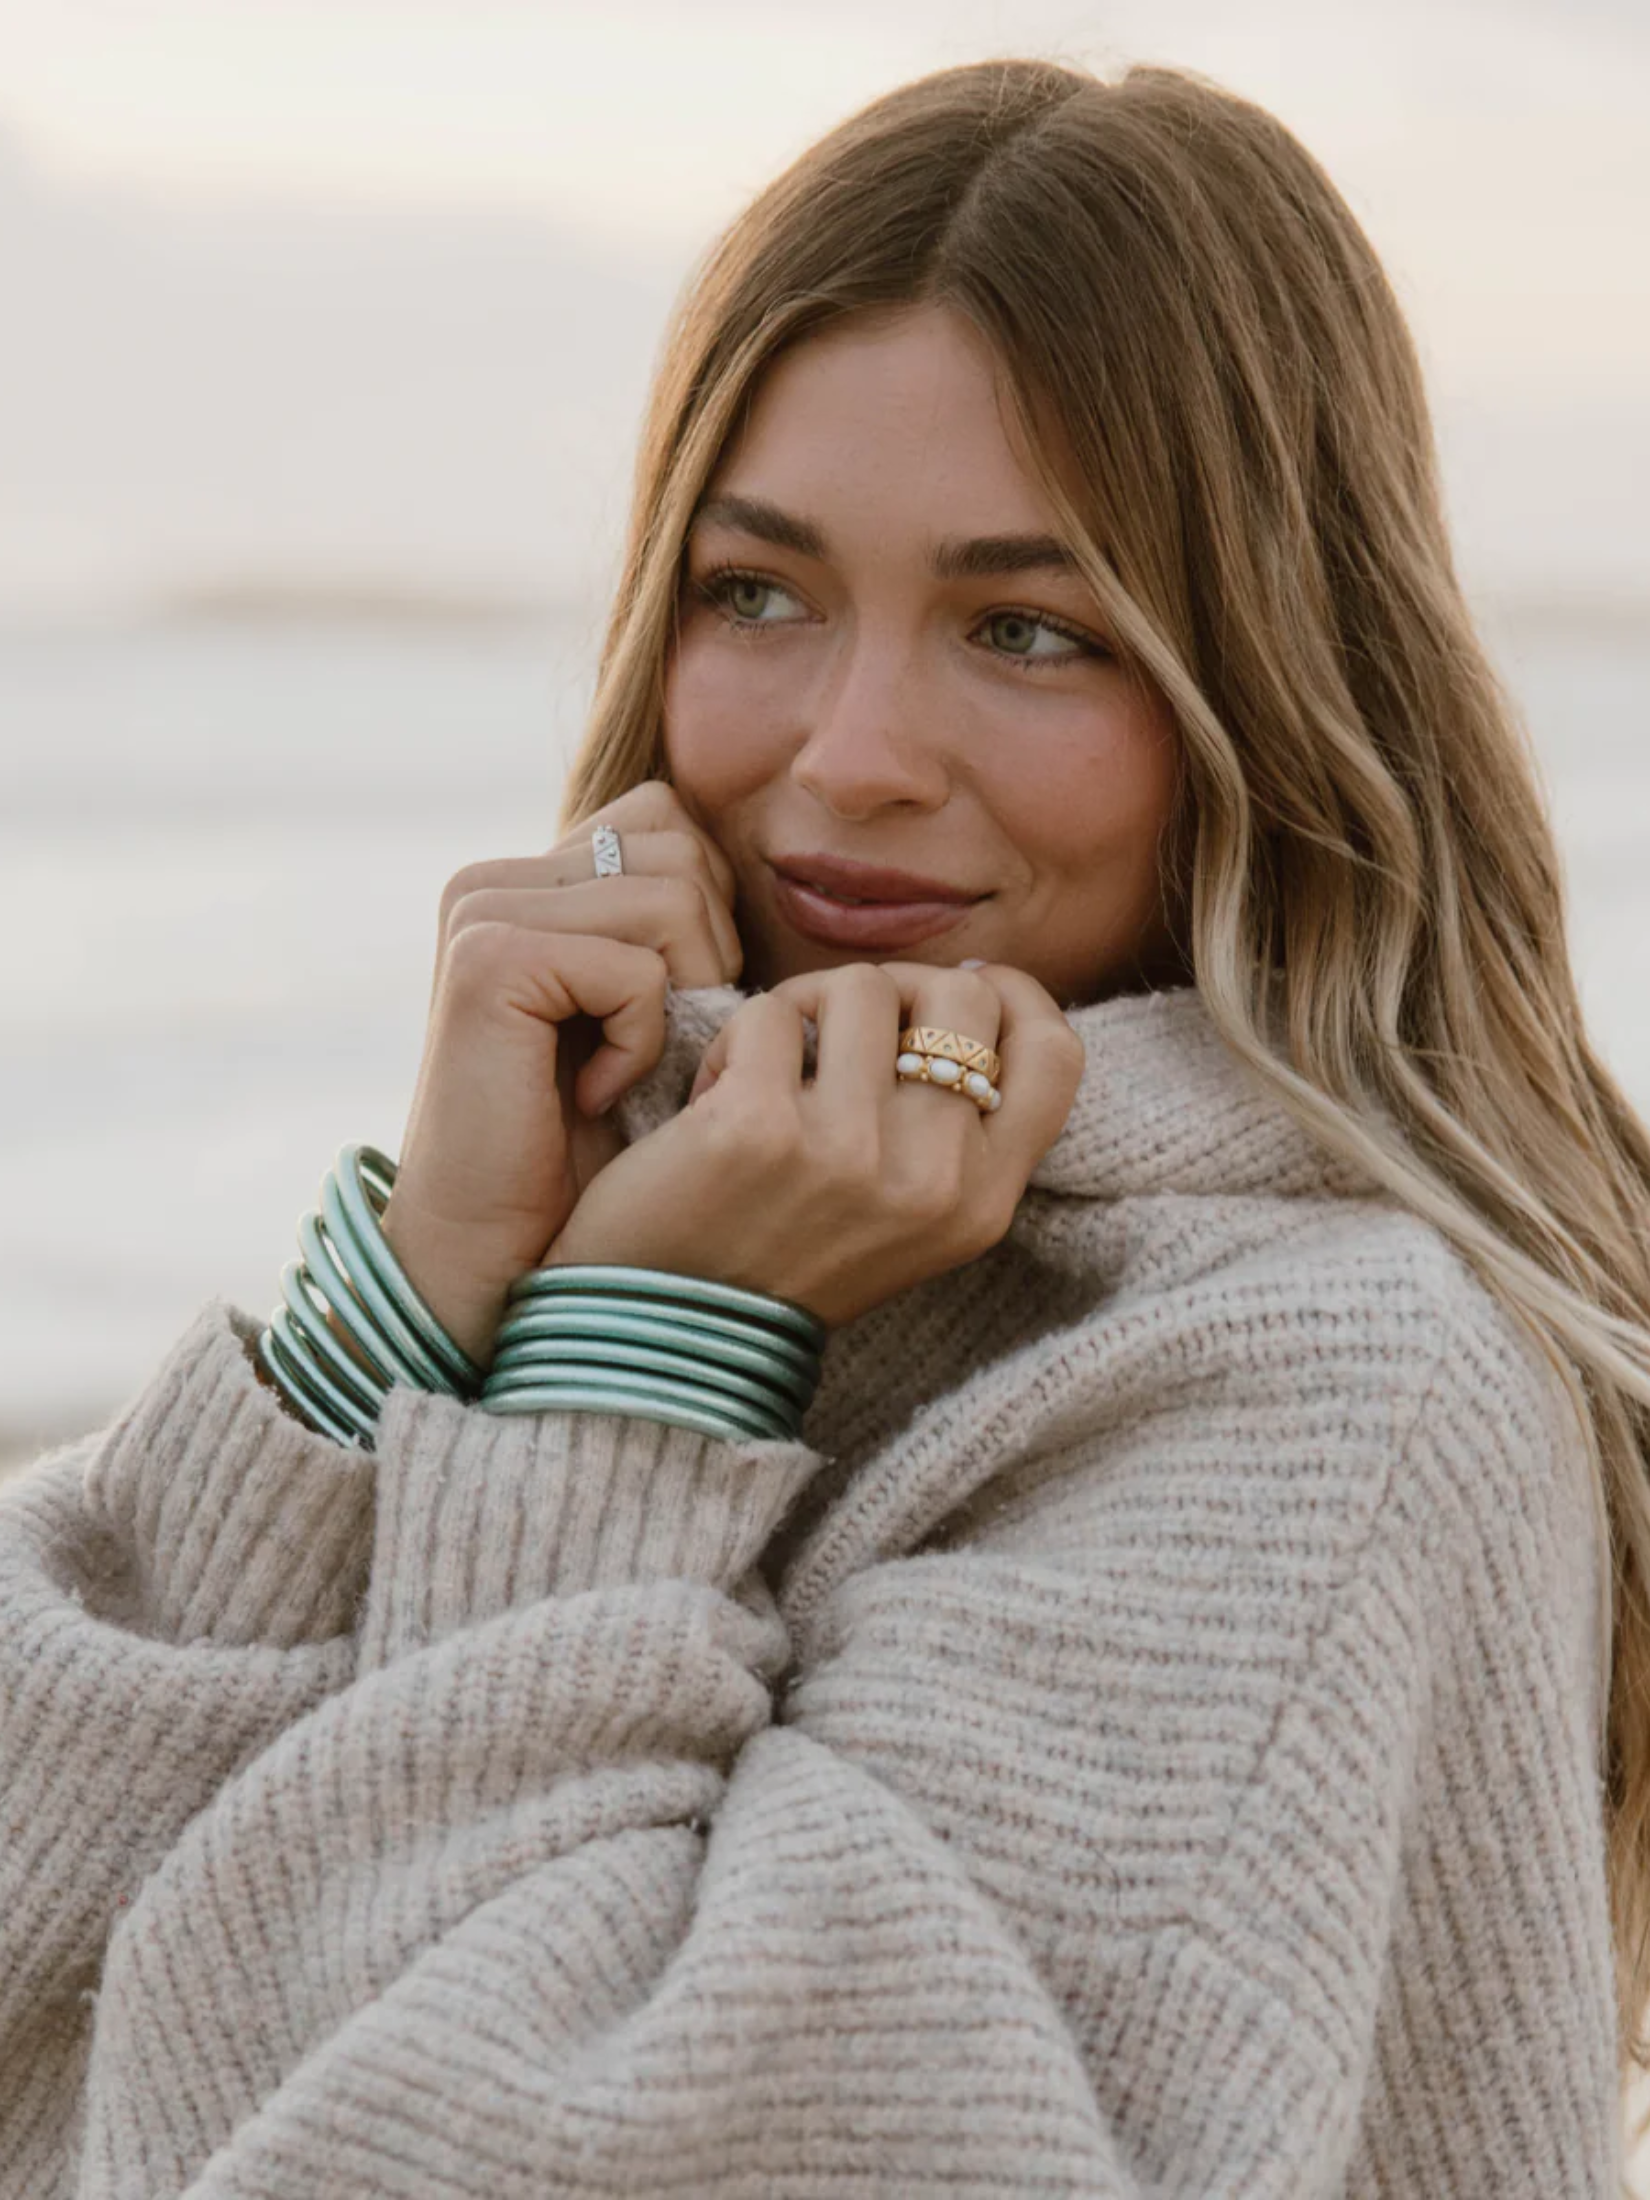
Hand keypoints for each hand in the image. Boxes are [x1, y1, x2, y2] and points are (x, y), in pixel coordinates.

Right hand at [380, 782, 742, 1361]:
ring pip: (674, 899)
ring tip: (628, 1073)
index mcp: (529, 880)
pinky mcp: (491, 959)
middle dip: (707, 955)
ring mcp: (483, 911)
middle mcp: (494, 880)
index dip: (709, 914)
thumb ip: (677, 935)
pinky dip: (644, 1042)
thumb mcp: (646, 1021)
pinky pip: (639, 967)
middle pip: (682, 848)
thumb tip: (796, 879)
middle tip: (656, 1050)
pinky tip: (596, 1095)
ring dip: (682, 1002)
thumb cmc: (588, 1154)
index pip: (669, 820)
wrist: (498, 1255)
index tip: (677, 1012)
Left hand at [543, 960, 1083, 1328]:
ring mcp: (847, 1151)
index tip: (971, 982)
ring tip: (771, 1066)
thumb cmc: (789, 1259)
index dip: (1018, 994)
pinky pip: (769, 1013)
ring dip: (807, 1007)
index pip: (1054, 1054)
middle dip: (901, 987)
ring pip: (861, 986)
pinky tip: (715, 1094)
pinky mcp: (757, 1126)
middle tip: (845, 1026)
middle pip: (963, 996)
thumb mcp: (913, 1217)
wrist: (671, 1339)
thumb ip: (959, 1126)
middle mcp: (931, 1179)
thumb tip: (978, 984)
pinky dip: (735, 1040)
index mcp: (982, 1202)